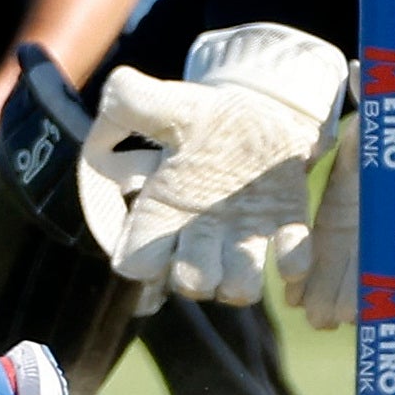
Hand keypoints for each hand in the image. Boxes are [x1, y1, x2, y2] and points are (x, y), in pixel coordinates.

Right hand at [81, 24, 345, 305]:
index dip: (143, 259)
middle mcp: (200, 236)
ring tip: (245, 244)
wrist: (262, 109)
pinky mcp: (287, 229)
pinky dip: (291, 260)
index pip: (136, 263)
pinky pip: (292, 263)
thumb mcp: (165, 104)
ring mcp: (243, 239)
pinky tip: (286, 235)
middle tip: (206, 239)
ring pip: (238, 290)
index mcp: (163, 211)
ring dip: (241, 278)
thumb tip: (102, 123)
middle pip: (190, 286)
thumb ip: (128, 103)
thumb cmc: (207, 115)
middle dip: (197, 274)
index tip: (158, 230)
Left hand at [294, 18, 394, 327]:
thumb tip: (361, 72)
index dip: (375, 260)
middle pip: (369, 257)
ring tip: (317, 322)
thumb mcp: (388, 99)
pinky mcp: (350, 217)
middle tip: (330, 321)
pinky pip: (337, 253)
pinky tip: (301, 301)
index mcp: (390, 182)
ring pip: (354, 262)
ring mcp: (370, 217)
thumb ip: (377, 92)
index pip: (386, 228)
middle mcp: (383, 208)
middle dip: (352, 289)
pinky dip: (324, 277)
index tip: (368, 289)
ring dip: (337, 292)